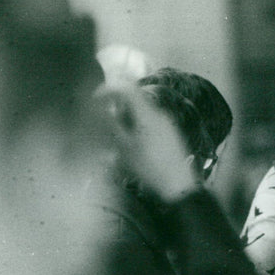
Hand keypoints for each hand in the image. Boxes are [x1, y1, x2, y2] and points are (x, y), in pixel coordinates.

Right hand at [96, 84, 197, 200]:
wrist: (179, 186)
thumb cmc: (149, 167)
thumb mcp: (125, 148)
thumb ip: (112, 124)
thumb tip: (101, 108)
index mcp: (147, 114)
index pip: (126, 88)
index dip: (108, 90)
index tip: (95, 99)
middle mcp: (159, 114)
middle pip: (133, 103)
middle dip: (117, 112)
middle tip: (109, 130)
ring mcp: (167, 125)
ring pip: (141, 115)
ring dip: (127, 123)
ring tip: (121, 145)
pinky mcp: (172, 135)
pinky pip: (150, 125)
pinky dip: (138, 131)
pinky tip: (136, 150)